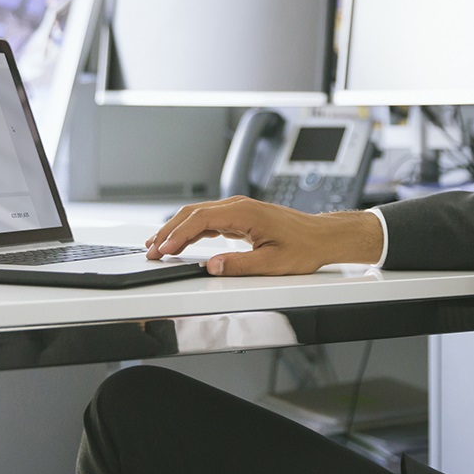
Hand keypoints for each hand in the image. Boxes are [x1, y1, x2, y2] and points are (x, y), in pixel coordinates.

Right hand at [145, 196, 384, 275]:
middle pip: (193, 213)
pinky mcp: (240, 217)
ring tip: (157, 246)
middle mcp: (238, 206)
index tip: (162, 249)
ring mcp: (238, 209)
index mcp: (244, 212)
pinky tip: (180, 241)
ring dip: (176, 230)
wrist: (322, 236)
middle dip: (168, 231)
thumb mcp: (272, 264)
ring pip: (198, 215)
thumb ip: (239, 265)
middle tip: (151, 251)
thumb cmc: (304, 247)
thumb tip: (211, 267)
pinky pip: (208, 220)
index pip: (200, 219)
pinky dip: (190, 230)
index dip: (177, 234)